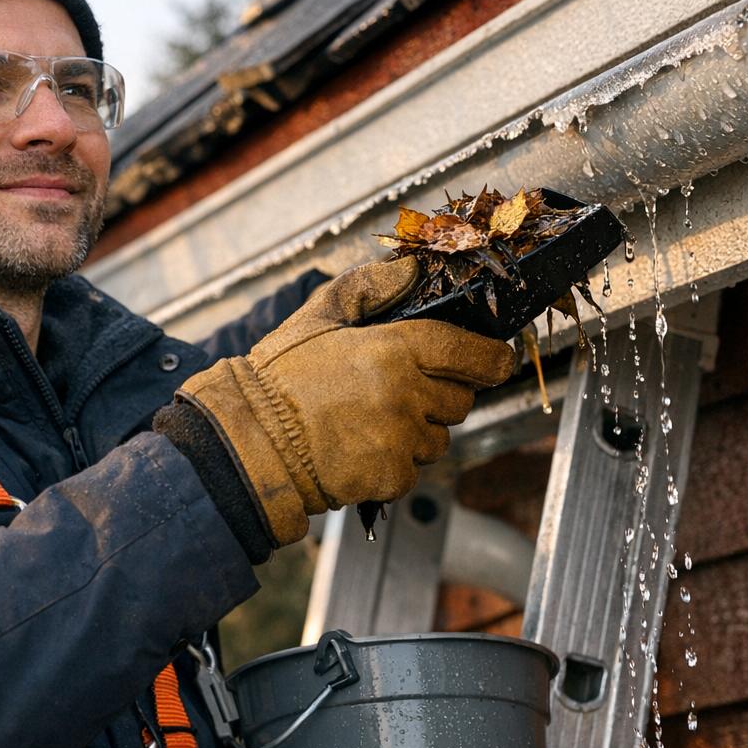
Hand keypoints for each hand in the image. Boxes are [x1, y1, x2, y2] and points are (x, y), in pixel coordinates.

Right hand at [176, 257, 516, 544]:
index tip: (498, 361)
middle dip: (440, 395)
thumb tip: (412, 269)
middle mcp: (404, 395)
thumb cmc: (279, 378)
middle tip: (398, 391)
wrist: (249, 443)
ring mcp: (399, 440)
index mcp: (394, 349)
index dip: (494, 358)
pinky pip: (413, 469)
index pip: (472, 353)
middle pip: (460, 400)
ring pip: (438, 438)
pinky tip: (359, 449)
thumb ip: (368, 286)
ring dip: (417, 431)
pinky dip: (394, 463)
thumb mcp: (318, 316)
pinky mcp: (390, 478)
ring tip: (370, 421)